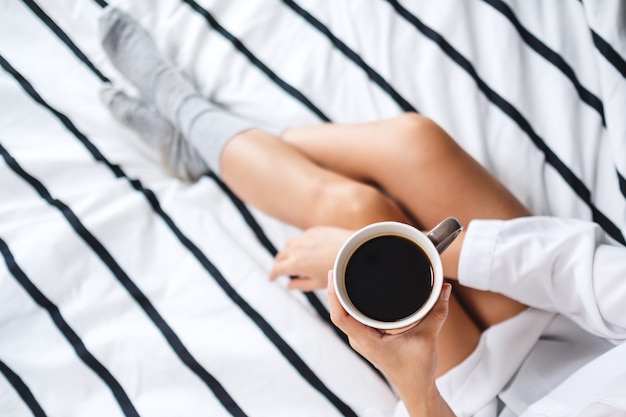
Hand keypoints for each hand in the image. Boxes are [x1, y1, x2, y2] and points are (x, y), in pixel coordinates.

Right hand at [269, 226, 353, 290]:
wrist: (356, 252)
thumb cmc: (339, 271)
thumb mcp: (318, 283)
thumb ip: (301, 285)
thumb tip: (289, 285)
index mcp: (295, 264)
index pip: (276, 269)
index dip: (272, 275)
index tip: (271, 279)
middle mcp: (297, 248)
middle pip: (280, 256)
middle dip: (278, 264)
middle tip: (279, 270)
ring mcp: (306, 237)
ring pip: (290, 244)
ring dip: (287, 252)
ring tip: (291, 259)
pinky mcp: (315, 230)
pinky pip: (302, 237)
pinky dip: (300, 244)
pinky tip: (306, 250)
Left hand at [328, 272, 455, 415]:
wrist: (416, 389)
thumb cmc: (418, 370)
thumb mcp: (428, 338)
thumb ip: (437, 312)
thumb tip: (445, 289)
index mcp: (368, 342)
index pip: (341, 317)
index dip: (333, 295)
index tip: (333, 275)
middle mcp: (360, 340)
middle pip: (339, 312)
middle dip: (335, 289)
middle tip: (338, 266)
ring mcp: (362, 340)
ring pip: (344, 315)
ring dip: (341, 296)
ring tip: (341, 274)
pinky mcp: (367, 338)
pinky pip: (352, 318)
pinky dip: (349, 304)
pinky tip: (352, 291)